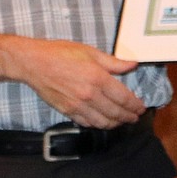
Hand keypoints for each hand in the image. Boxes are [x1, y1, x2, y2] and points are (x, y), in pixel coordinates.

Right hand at [12, 39, 143, 128]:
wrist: (34, 63)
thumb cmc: (62, 53)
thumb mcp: (91, 52)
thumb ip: (114, 62)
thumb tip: (133, 64)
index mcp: (98, 78)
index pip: (123, 98)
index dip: (135, 105)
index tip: (141, 107)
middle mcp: (90, 95)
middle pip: (115, 112)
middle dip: (129, 116)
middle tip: (135, 117)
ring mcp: (78, 106)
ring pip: (102, 122)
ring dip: (115, 124)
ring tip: (122, 121)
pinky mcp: (67, 111)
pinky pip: (87, 123)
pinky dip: (98, 125)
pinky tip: (103, 122)